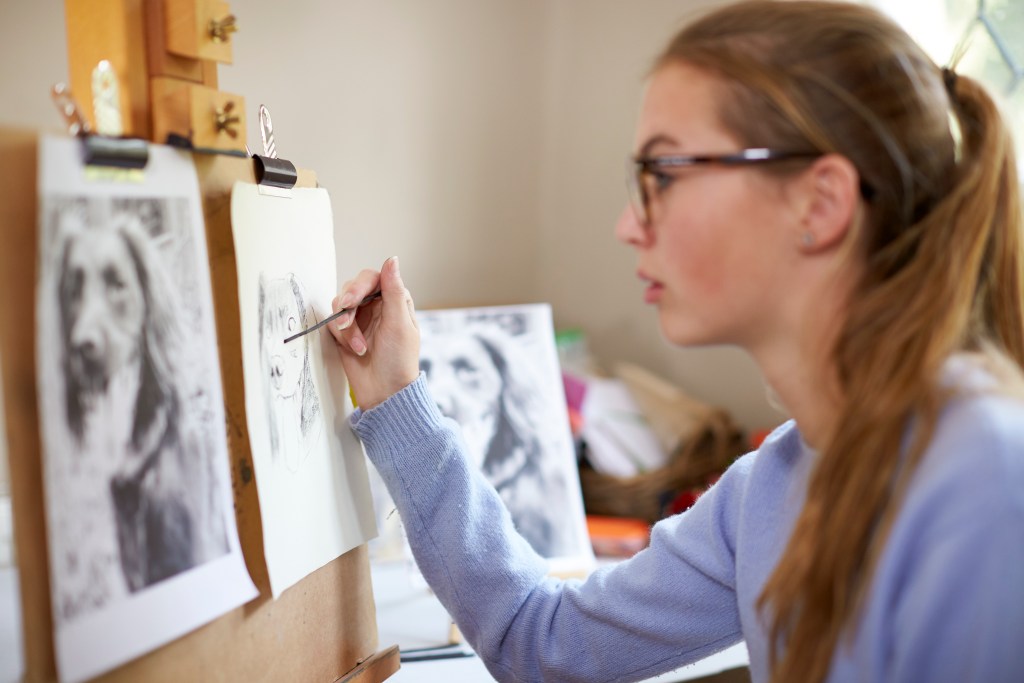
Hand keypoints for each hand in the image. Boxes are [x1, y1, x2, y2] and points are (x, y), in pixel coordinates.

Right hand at [329, 256, 419, 409]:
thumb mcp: (399, 324)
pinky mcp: (346, 332)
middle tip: (345, 323)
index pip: (372, 278)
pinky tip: (354, 350)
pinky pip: (333, 323)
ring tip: (359, 347)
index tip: (350, 302)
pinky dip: (340, 336)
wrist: (384, 392)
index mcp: (394, 299)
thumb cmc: (398, 360)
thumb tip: (392, 259)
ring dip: (346, 328)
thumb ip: (393, 291)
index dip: (359, 287)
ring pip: (340, 306)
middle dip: (347, 308)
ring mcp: (360, 318)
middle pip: (352, 289)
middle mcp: (377, 305)